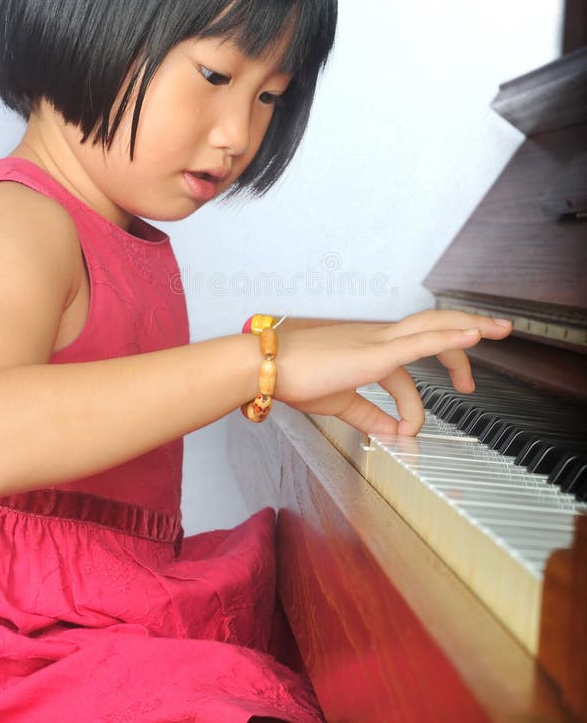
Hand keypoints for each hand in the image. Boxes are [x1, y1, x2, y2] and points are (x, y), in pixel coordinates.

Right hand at [274, 310, 511, 436]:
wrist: (266, 366)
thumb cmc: (294, 378)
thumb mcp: (340, 403)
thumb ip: (369, 418)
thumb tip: (392, 436)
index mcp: (369, 350)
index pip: (408, 372)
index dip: (416, 406)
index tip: (411, 433)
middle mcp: (377, 339)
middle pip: (432, 329)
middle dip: (466, 333)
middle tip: (493, 340)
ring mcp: (377, 341)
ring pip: (434, 326)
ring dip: (469, 327)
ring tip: (497, 330)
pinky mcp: (375, 352)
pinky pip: (421, 342)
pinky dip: (449, 339)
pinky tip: (471, 337)